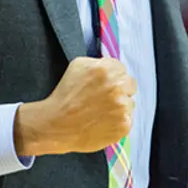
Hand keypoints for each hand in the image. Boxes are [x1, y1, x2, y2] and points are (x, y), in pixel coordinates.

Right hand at [13, 57, 136, 155]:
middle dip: (120, 89)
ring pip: (129, 103)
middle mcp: (118, 86)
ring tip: (101, 112)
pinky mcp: (124, 125)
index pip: (122, 69)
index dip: (113, 77)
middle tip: (105, 98)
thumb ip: (98, 62)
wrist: (57, 125)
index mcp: (107, 69)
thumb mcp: (77, 66)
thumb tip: (109, 65)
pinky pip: (128, 119)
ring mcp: (123, 107)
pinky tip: (103, 122)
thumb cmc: (64, 96)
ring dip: (120, 106)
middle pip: (130, 84)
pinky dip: (118, 121)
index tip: (104, 85)